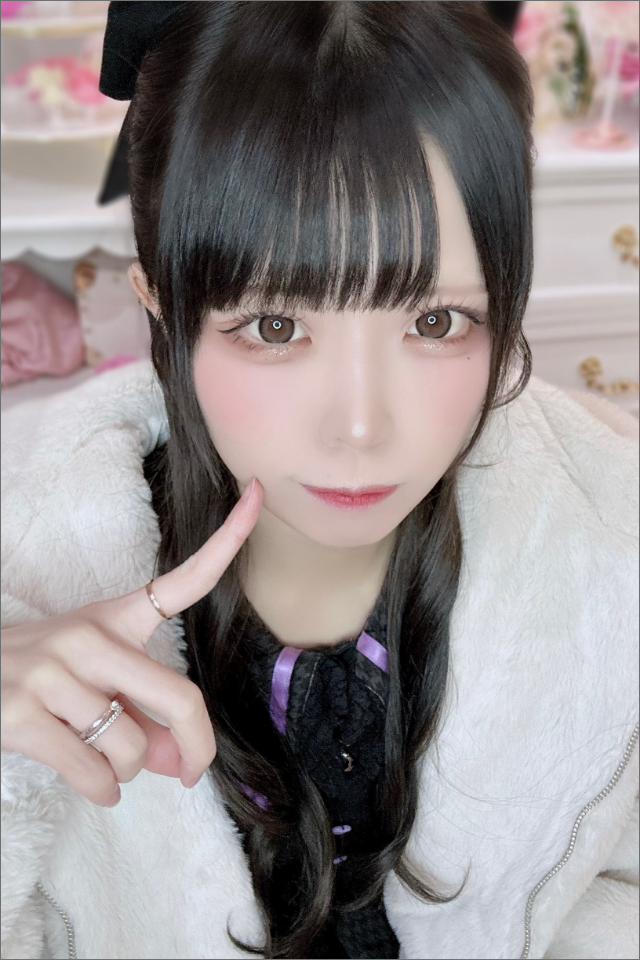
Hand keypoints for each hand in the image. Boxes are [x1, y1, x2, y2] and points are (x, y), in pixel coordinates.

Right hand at [1, 478, 262, 807]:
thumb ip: (144, 714)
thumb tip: (179, 761)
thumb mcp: (97, 679)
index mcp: (114, 618)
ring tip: (104, 759)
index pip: (183, 580)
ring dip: (127, 771)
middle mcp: (88, 637)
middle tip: (192, 769)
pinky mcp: (21, 716)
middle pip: (179, 698)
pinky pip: (93, 773)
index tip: (257, 493)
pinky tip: (95, 781)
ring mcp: (54, 675)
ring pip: (132, 748)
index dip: (228, 538)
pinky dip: (103, 790)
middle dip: (197, 747)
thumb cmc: (43, 675)